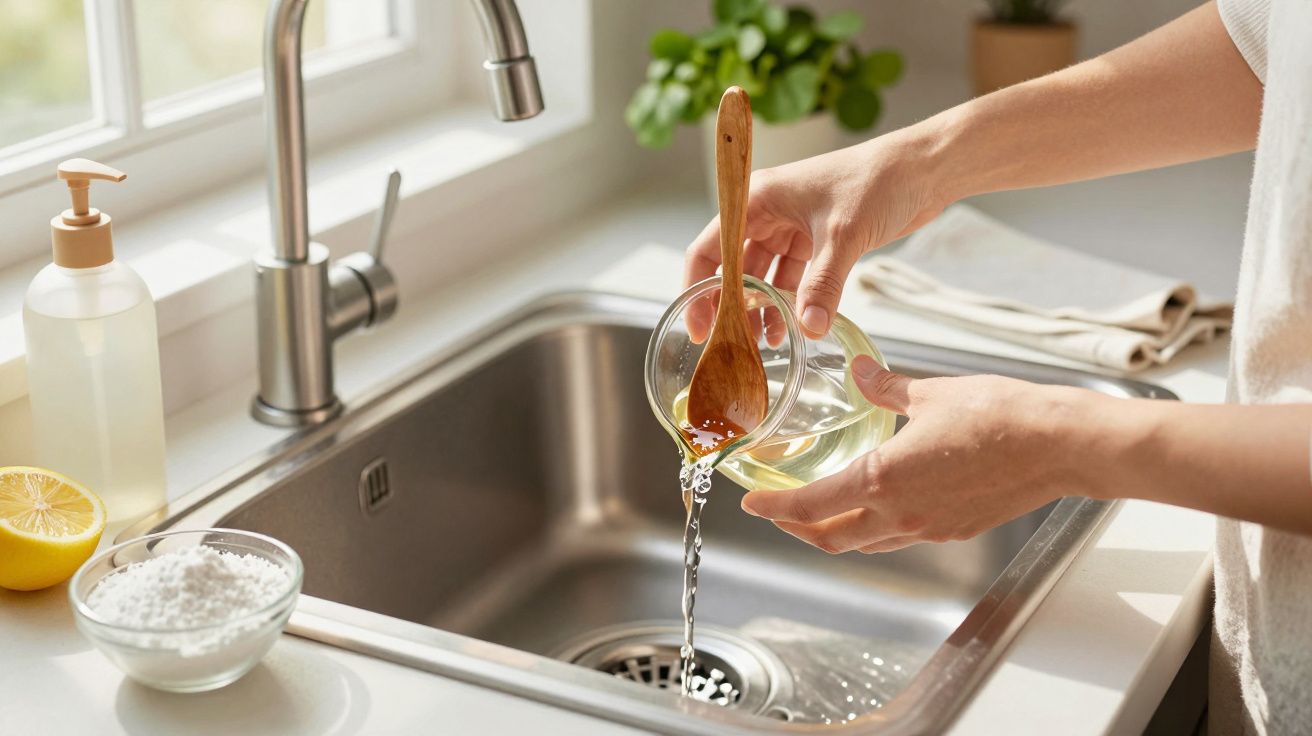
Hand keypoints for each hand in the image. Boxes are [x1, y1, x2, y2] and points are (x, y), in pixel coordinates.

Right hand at [684, 132, 945, 341]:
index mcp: (758, 199)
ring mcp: (792, 228)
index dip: (698, 290)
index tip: (698, 328)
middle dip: (731, 307)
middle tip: (729, 345)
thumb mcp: (843, 235)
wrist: (923, 170)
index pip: (709, 249)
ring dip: (761, 309)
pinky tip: (792, 328)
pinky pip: (792, 279)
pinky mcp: (816, 242)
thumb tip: (808, 328)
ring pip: (763, 277)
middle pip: (733, 268)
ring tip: (761, 345)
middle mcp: (768, 214)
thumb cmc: (877, 180)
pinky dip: (789, 303)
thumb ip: (822, 284)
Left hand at [740, 355, 1103, 552]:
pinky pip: (900, 538)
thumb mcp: (931, 393)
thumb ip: (886, 389)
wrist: (1059, 445)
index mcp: (883, 479)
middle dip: (798, 528)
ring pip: (866, 543)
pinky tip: (878, 504)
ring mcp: (929, 528)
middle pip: (831, 538)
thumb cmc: (1000, 416)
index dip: (775, 506)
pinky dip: (875, 528)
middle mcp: (901, 514)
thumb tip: (861, 373)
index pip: (811, 504)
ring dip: (836, 532)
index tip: (752, 501)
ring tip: (821, 511)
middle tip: (779, 511)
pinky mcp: (955, 530)